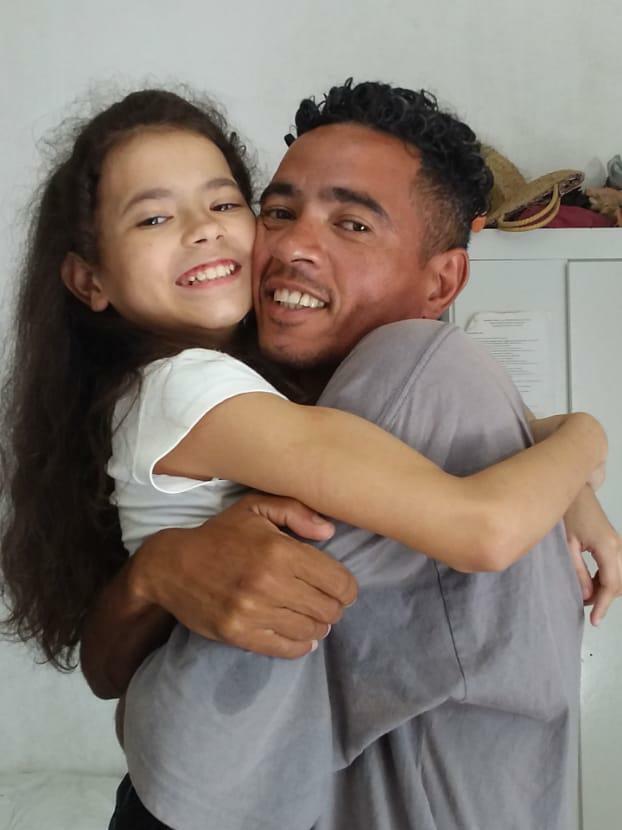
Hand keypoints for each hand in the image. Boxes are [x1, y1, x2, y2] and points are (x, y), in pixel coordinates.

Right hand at [130, 493, 357, 658]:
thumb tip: (329, 533)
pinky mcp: (239, 634)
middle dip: (334, 607)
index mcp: (279, 550)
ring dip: (317, 626)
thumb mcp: (255, 507)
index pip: (337, 581)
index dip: (347, 588)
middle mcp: (269, 583)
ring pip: (311, 631)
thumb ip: (295, 510)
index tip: (342, 588)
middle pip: (328, 609)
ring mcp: (253, 612)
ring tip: (311, 617)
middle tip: (326, 602)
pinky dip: (300, 645)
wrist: (171, 565)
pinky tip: (301, 636)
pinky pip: (286, 649)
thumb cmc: (220, 535)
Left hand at [564, 485, 621, 624]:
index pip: (611, 585)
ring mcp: (619, 543)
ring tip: (586, 596)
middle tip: (585, 607)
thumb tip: (586, 595)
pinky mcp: (615, 542)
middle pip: (619, 584)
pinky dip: (608, 579)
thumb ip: (577, 571)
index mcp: (607, 547)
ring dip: (606, 589)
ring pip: (621, 577)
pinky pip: (618, 567)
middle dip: (604, 599)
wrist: (576, 490)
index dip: (603, 605)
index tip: (595, 621)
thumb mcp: (567, 545)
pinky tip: (592, 582)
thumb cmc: (568, 513)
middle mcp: (618, 546)